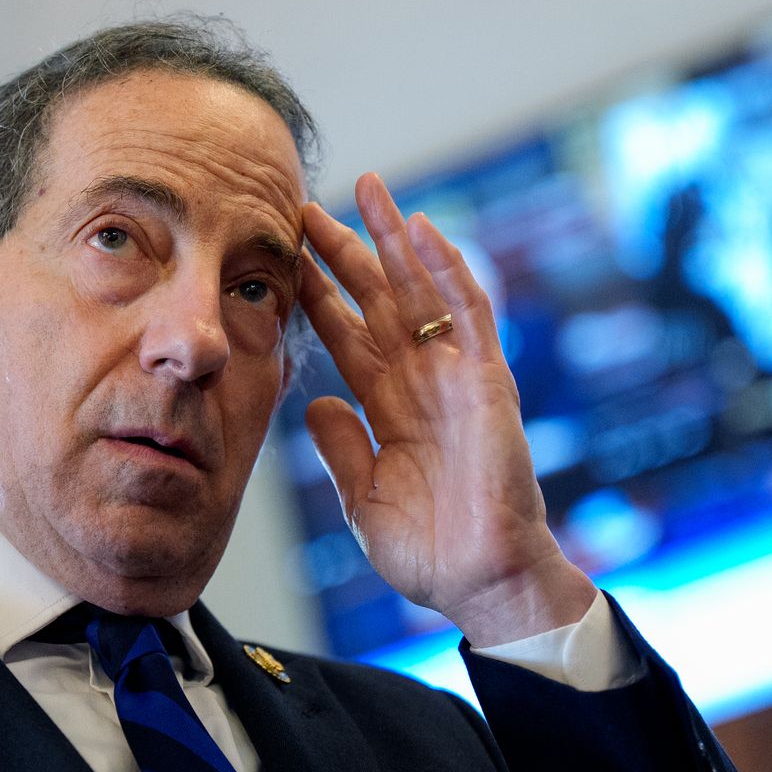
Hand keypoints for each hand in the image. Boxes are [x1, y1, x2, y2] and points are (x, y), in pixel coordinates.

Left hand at [298, 174, 596, 645]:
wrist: (481, 583)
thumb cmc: (431, 553)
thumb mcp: (363, 498)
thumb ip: (340, 448)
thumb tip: (316, 403)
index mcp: (391, 409)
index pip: (348, 337)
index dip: (318, 296)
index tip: (284, 259)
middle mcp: (423, 382)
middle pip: (379, 300)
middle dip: (347, 252)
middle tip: (309, 206)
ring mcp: (456, 376)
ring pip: (422, 291)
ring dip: (395, 240)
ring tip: (368, 189)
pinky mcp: (487, 381)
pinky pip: (468, 313)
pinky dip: (447, 269)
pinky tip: (421, 230)